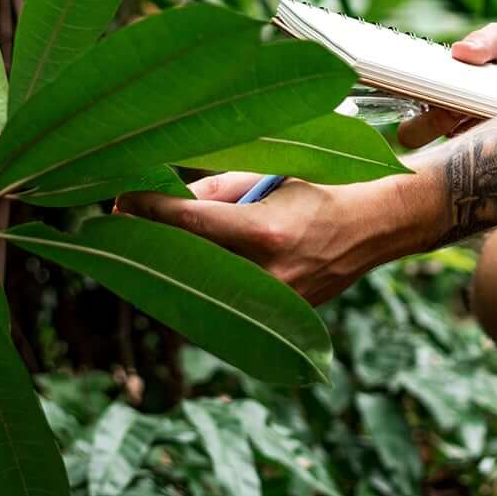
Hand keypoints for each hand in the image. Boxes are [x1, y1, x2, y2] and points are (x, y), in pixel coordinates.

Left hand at [119, 172, 426, 305]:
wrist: (375, 227)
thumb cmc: (321, 190)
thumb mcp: (270, 176)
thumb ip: (216, 191)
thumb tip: (166, 202)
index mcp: (265, 231)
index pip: (189, 223)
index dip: (148, 210)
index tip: (122, 199)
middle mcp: (266, 274)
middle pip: (184, 262)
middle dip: (147, 240)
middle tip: (122, 221)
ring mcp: (271, 304)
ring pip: (198, 290)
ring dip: (166, 267)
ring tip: (144, 243)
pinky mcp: (275, 319)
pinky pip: (222, 305)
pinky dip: (196, 287)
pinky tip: (179, 269)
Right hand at [396, 21, 496, 148]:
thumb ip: (485, 40)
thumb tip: (460, 51)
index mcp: (445, 89)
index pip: (412, 107)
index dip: (409, 108)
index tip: (423, 101)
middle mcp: (453, 116)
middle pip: (420, 134)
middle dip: (432, 124)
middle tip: (458, 108)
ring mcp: (476, 133)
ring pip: (453, 150)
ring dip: (466, 137)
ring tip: (491, 116)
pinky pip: (488, 157)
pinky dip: (493, 148)